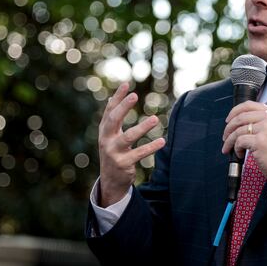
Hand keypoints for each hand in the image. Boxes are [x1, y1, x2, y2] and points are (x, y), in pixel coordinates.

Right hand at [98, 82, 165, 206]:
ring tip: (155, 119)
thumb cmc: (113, 152)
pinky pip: (139, 154)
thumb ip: (113, 118)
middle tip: (134, 96)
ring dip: (142, 128)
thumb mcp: (110, 135)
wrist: (110, 181)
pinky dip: (151, 147)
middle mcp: (106, 140)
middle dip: (123, 108)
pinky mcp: (123, 164)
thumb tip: (115, 96)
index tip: (126, 84)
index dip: (117, 97)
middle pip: (113, 120)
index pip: (109, 110)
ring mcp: (113, 152)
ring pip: (128, 137)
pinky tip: (162, 141)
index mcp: (104, 130)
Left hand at [221, 101, 266, 181]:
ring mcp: (265, 129)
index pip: (249, 105)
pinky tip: (240, 154)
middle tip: (225, 137)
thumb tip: (238, 120)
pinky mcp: (260, 141)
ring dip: (229, 141)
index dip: (234, 111)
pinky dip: (236, 149)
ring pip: (238, 131)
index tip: (228, 120)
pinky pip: (239, 142)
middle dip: (229, 128)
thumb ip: (261, 121)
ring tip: (228, 148)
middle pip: (240, 117)